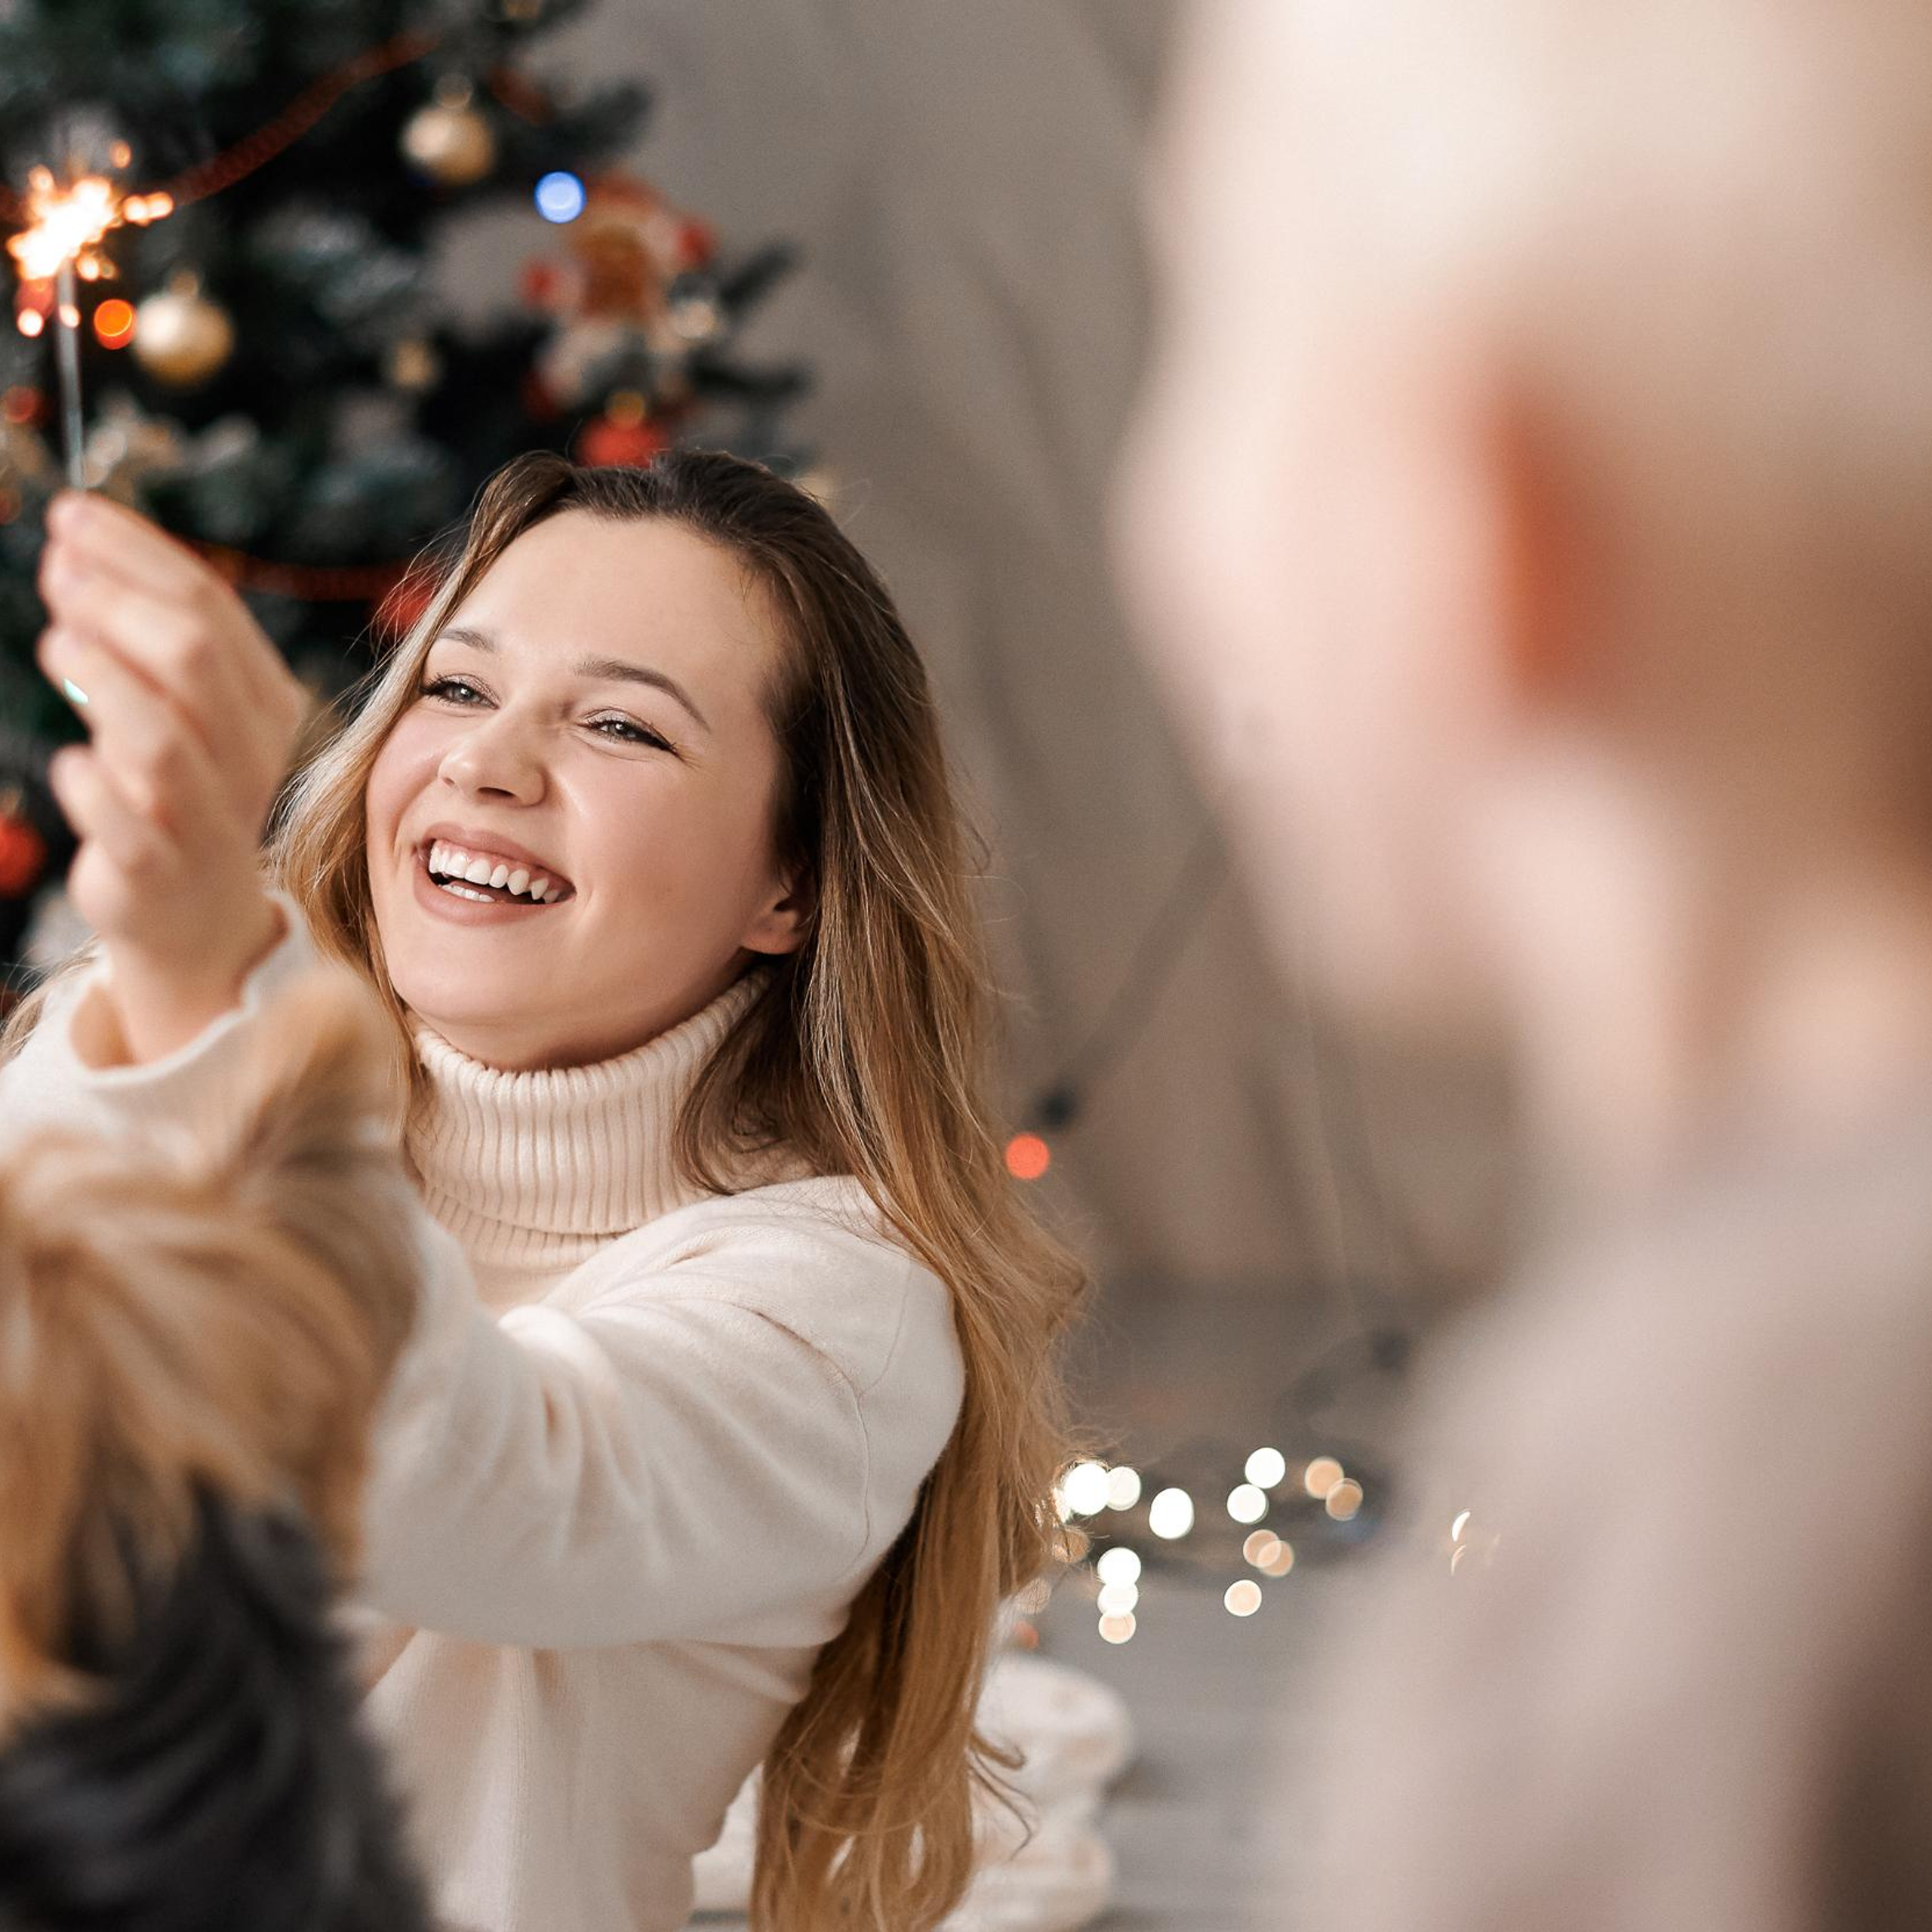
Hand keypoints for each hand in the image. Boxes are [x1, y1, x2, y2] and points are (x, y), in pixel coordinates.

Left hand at [35, 489, 309, 1058]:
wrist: (197, 913)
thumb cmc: (179, 789)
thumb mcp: (179, 704)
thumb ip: (136, 634)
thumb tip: (70, 552)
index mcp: (265, 701)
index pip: (210, 605)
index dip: (134, 552)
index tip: (70, 517)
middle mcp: (249, 754)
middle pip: (192, 657)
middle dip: (115, 601)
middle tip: (56, 573)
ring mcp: (210, 815)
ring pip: (161, 736)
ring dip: (100, 680)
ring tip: (55, 646)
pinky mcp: (161, 870)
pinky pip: (126, 824)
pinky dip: (90, 786)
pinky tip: (70, 765)